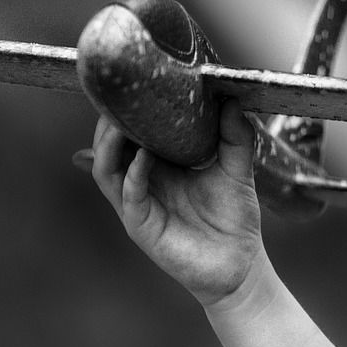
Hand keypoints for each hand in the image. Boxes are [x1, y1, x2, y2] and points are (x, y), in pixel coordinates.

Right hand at [88, 101, 265, 307]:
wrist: (241, 265)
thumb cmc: (234, 218)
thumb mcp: (238, 169)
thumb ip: (235, 136)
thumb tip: (231, 98)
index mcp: (158, 165)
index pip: (130, 132)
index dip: (126, 110)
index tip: (132, 81)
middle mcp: (141, 181)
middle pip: (108, 147)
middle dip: (108, 122)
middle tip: (117, 95)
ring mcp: (138, 204)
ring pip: (106, 169)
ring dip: (109, 145)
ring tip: (119, 123)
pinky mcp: (142, 226)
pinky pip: (129, 196)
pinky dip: (133, 174)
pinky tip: (143, 157)